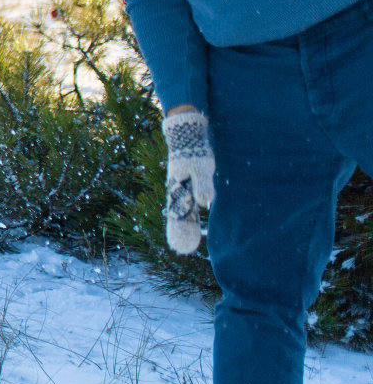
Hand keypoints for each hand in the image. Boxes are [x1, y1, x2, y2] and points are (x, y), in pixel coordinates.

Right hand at [162, 109, 214, 253]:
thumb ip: (202, 184)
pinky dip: (189, 211)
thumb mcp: (200, 166)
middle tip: (183, 250)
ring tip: (187, 239)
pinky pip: (187, 200)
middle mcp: (177, 189)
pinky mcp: (189, 181)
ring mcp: (182, 185)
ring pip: (183, 208)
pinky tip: (193, 216)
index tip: (181, 248)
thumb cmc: (194, 150)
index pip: (178, 215)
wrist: (188, 133)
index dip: (179, 231)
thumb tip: (205, 203)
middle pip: (179, 214)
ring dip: (185, 223)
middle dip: (181, 231)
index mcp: (178, 189)